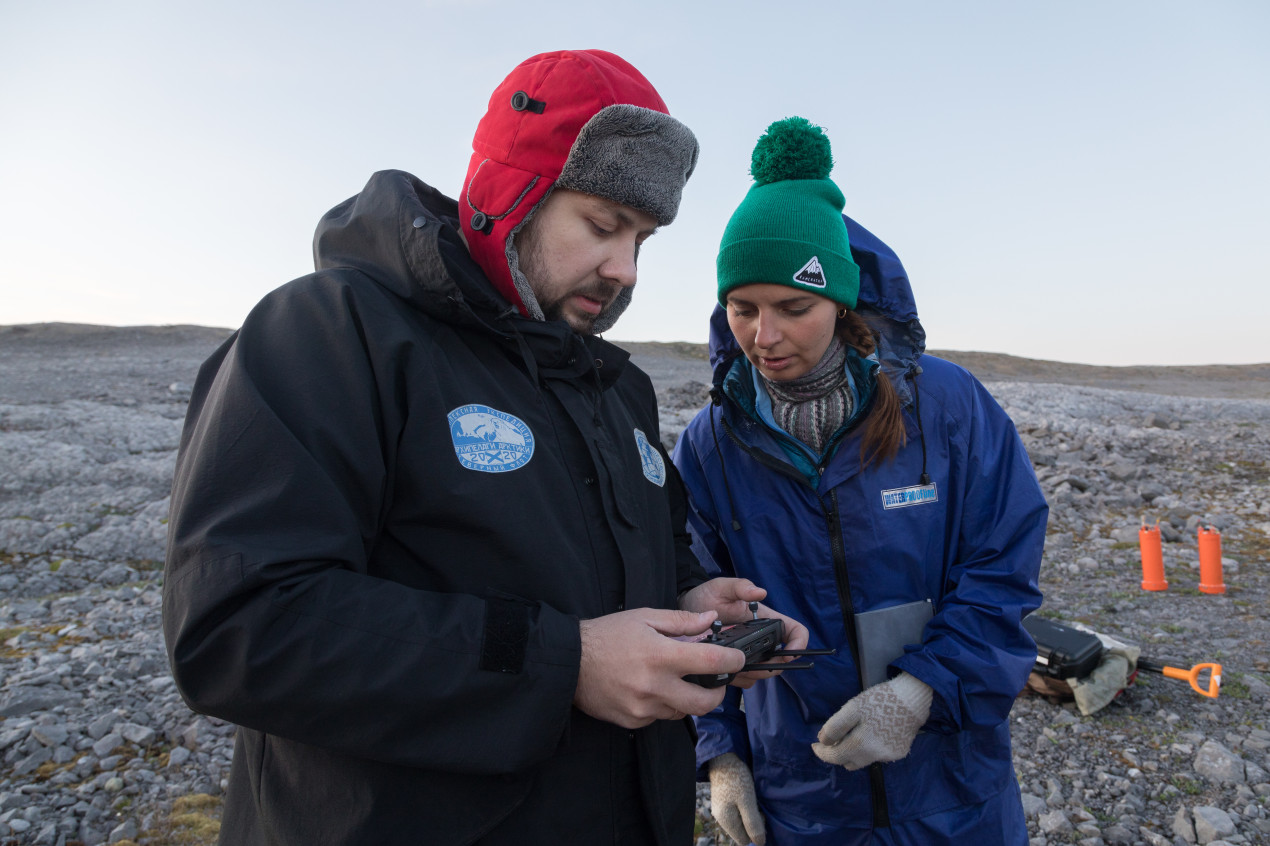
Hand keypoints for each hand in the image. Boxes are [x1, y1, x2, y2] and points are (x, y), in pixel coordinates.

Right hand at [573, 608, 746, 728]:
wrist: (569, 663)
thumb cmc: (606, 635)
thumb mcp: (644, 618)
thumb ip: (681, 622)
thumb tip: (711, 620)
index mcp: (660, 656)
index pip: (711, 663)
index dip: (732, 661)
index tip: (737, 658)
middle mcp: (655, 686)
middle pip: (705, 702)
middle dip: (718, 693)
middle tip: (715, 681)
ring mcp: (644, 708)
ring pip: (683, 711)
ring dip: (688, 698)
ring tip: (677, 681)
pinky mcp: (633, 721)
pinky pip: (660, 717)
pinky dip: (664, 705)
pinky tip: (652, 689)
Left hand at [679, 578, 810, 688]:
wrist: (685, 609)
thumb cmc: (707, 595)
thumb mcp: (722, 586)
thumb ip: (740, 587)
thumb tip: (761, 592)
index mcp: (765, 619)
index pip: (795, 631)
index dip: (798, 644)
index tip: (789, 654)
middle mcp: (761, 638)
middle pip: (781, 659)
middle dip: (772, 666)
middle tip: (752, 666)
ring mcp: (748, 653)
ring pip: (763, 672)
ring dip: (755, 674)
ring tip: (734, 667)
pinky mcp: (734, 665)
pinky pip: (745, 678)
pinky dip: (739, 678)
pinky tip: (724, 671)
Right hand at [708, 753, 765, 845]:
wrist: (724, 757)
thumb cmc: (736, 778)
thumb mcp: (748, 801)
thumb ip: (753, 823)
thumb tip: (759, 843)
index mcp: (726, 820)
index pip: (743, 840)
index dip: (755, 833)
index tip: (761, 817)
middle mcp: (721, 817)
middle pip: (742, 831)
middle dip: (753, 823)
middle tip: (759, 807)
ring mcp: (721, 809)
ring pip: (740, 821)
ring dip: (750, 814)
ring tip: (753, 799)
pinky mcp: (723, 801)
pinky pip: (737, 812)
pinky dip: (745, 807)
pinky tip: (747, 796)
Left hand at [811, 672, 932, 769]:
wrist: (913, 698)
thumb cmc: (880, 700)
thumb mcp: (853, 707)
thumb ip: (835, 726)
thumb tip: (823, 741)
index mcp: (861, 745)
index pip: (835, 757)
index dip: (822, 753)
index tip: (815, 745)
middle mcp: (875, 756)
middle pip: (848, 762)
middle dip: (837, 753)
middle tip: (833, 739)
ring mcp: (889, 756)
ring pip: (863, 761)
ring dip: (853, 753)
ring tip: (851, 736)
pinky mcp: (899, 753)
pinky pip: (877, 756)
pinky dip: (870, 749)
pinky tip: (872, 734)